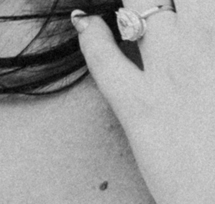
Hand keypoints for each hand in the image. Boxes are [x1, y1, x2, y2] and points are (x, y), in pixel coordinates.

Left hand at [73, 2, 214, 203]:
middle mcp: (204, 40)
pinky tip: (87, 23)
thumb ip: (214, 55)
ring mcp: (169, 73)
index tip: (186, 6)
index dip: (191, 0)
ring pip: (141, 6)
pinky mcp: (138, 108)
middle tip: (152, 5)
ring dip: (133, 5)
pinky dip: (92, 37)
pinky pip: (106, 61)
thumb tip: (207, 51)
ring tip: (127, 6)